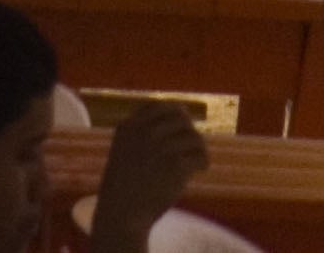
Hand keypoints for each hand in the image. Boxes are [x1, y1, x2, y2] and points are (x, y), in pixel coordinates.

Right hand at [85, 104, 205, 252]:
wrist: (121, 216)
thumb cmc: (124, 188)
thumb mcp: (125, 151)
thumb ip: (145, 133)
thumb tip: (182, 115)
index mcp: (128, 127)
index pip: (159, 106)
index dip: (174, 115)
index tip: (181, 126)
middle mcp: (144, 132)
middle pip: (181, 118)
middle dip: (188, 132)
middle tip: (191, 147)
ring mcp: (160, 147)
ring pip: (194, 137)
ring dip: (198, 149)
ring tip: (196, 162)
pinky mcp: (176, 165)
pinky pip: (200, 156)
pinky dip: (203, 163)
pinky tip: (200, 170)